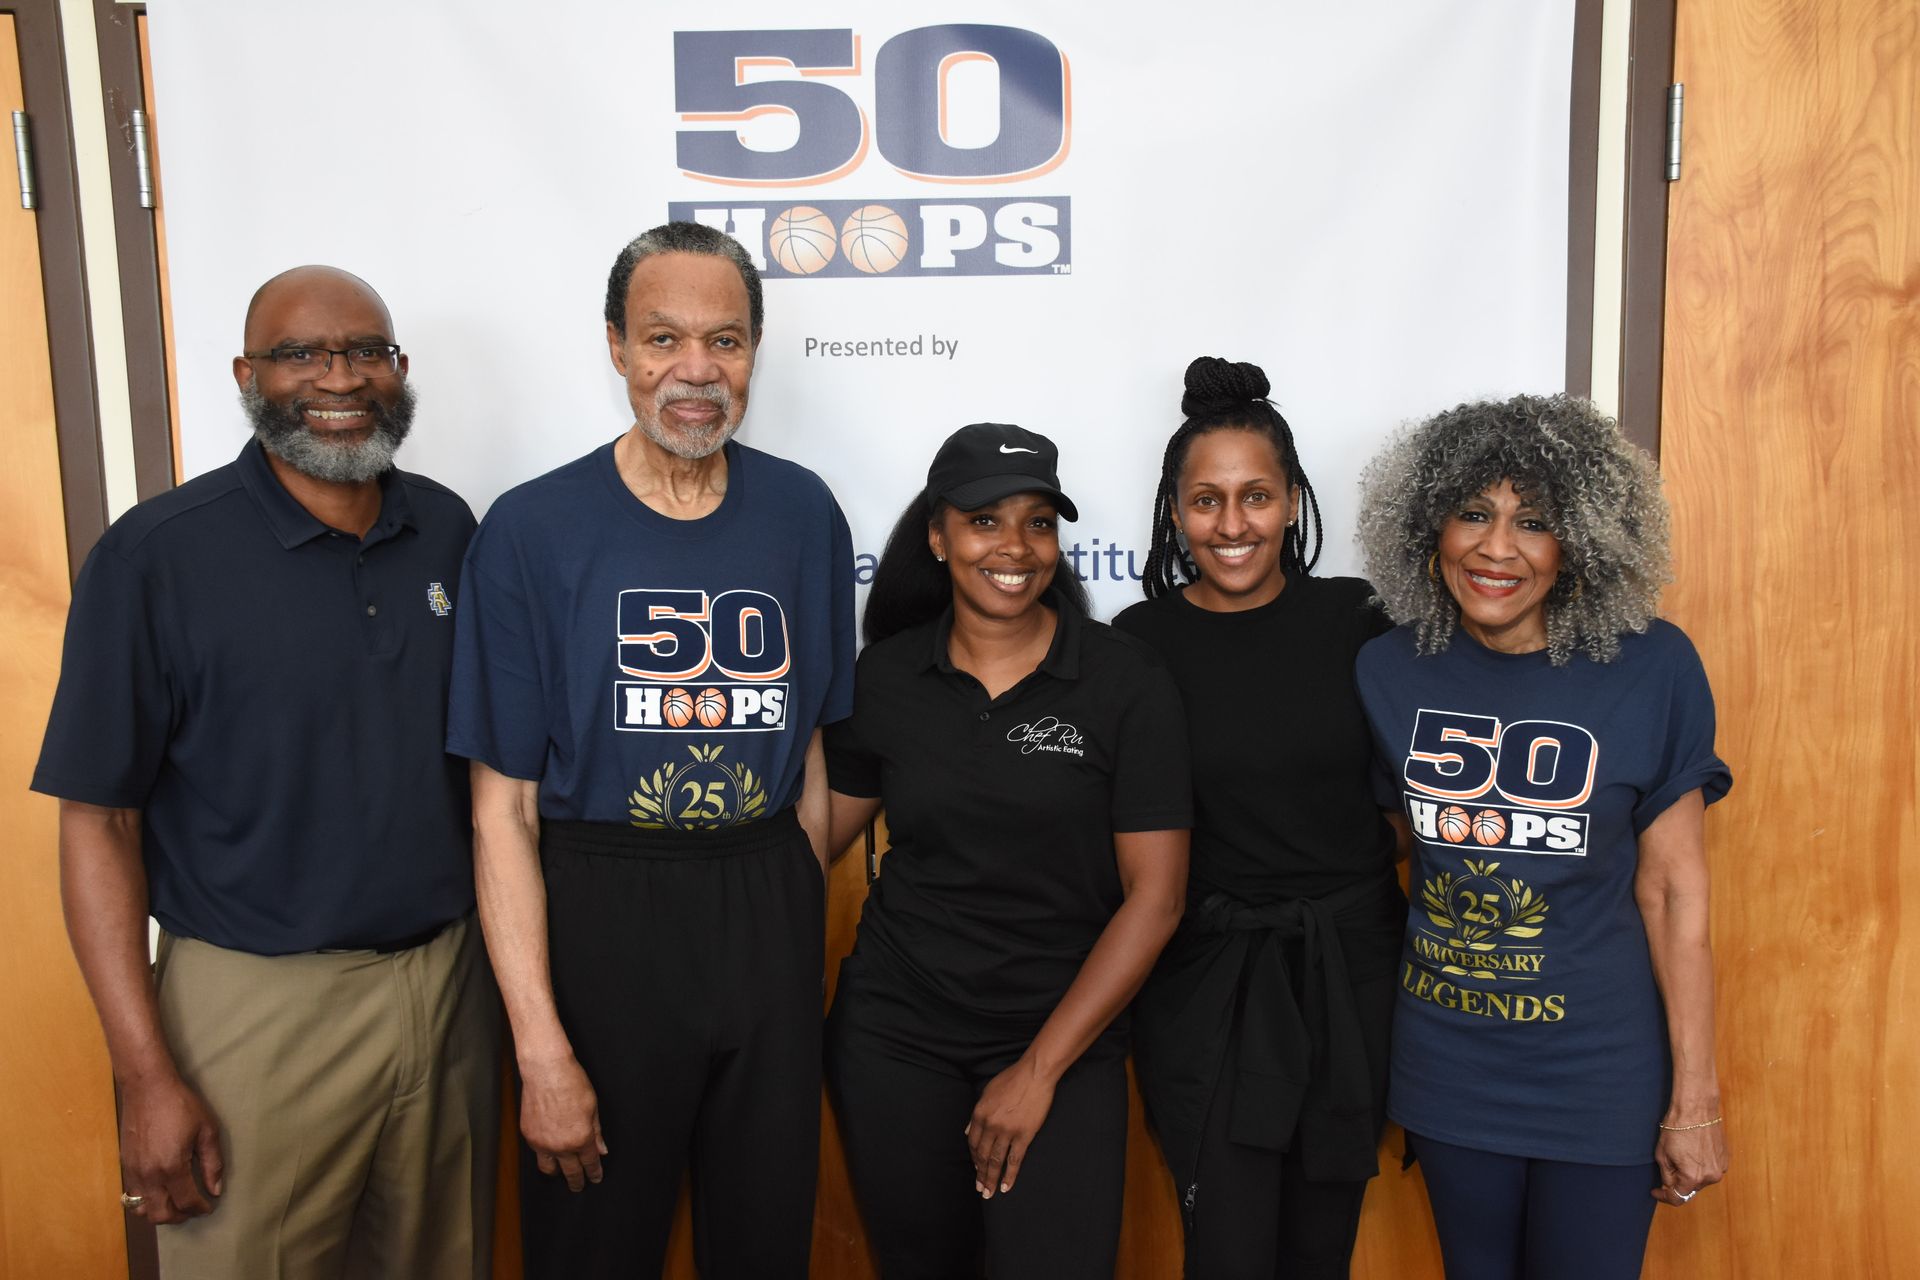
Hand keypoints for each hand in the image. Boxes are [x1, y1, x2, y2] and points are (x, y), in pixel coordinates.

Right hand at [118, 1074, 222, 1224]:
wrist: (147, 1088)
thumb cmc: (180, 1105)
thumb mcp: (206, 1131)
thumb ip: (212, 1163)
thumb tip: (215, 1189)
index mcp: (172, 1167)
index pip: (186, 1202)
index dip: (201, 1208)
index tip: (209, 1206)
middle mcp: (149, 1175)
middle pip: (161, 1214)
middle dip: (180, 1216)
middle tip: (193, 1208)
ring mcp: (133, 1171)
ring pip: (142, 1209)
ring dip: (160, 1212)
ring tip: (176, 1202)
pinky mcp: (124, 1165)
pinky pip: (132, 1195)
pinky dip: (146, 1201)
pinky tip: (160, 1190)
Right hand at [520, 1054, 606, 1191]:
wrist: (546, 1071)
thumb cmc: (572, 1083)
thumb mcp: (593, 1107)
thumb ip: (597, 1132)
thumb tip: (601, 1149)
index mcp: (581, 1139)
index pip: (590, 1163)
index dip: (594, 1172)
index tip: (596, 1178)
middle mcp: (560, 1145)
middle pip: (570, 1172)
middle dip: (577, 1181)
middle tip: (580, 1186)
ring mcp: (542, 1142)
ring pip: (549, 1169)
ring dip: (557, 1173)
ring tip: (562, 1174)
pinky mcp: (528, 1135)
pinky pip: (537, 1153)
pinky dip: (544, 1156)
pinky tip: (549, 1153)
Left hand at [965, 1057, 1055, 1198]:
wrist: (1034, 1075)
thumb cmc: (1011, 1079)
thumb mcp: (987, 1092)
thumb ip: (977, 1113)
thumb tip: (967, 1131)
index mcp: (979, 1114)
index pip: (973, 1143)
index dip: (974, 1158)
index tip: (976, 1169)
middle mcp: (990, 1125)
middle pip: (982, 1155)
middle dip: (980, 1174)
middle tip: (980, 1189)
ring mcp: (1007, 1131)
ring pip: (996, 1161)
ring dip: (991, 1179)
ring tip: (989, 1193)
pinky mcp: (1024, 1135)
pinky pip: (1014, 1160)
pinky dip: (1009, 1176)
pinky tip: (1006, 1187)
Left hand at [1653, 1120, 1728, 1205]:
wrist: (1696, 1108)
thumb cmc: (1676, 1128)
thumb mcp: (1662, 1154)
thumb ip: (1666, 1176)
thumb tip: (1669, 1186)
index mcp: (1693, 1177)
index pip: (1678, 1197)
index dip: (1664, 1196)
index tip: (1656, 1191)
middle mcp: (1710, 1177)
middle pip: (1690, 1187)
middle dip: (1677, 1180)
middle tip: (1669, 1163)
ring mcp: (1721, 1168)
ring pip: (1700, 1179)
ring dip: (1690, 1173)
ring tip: (1682, 1153)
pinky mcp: (1725, 1159)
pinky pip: (1710, 1169)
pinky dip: (1700, 1165)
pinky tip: (1693, 1150)